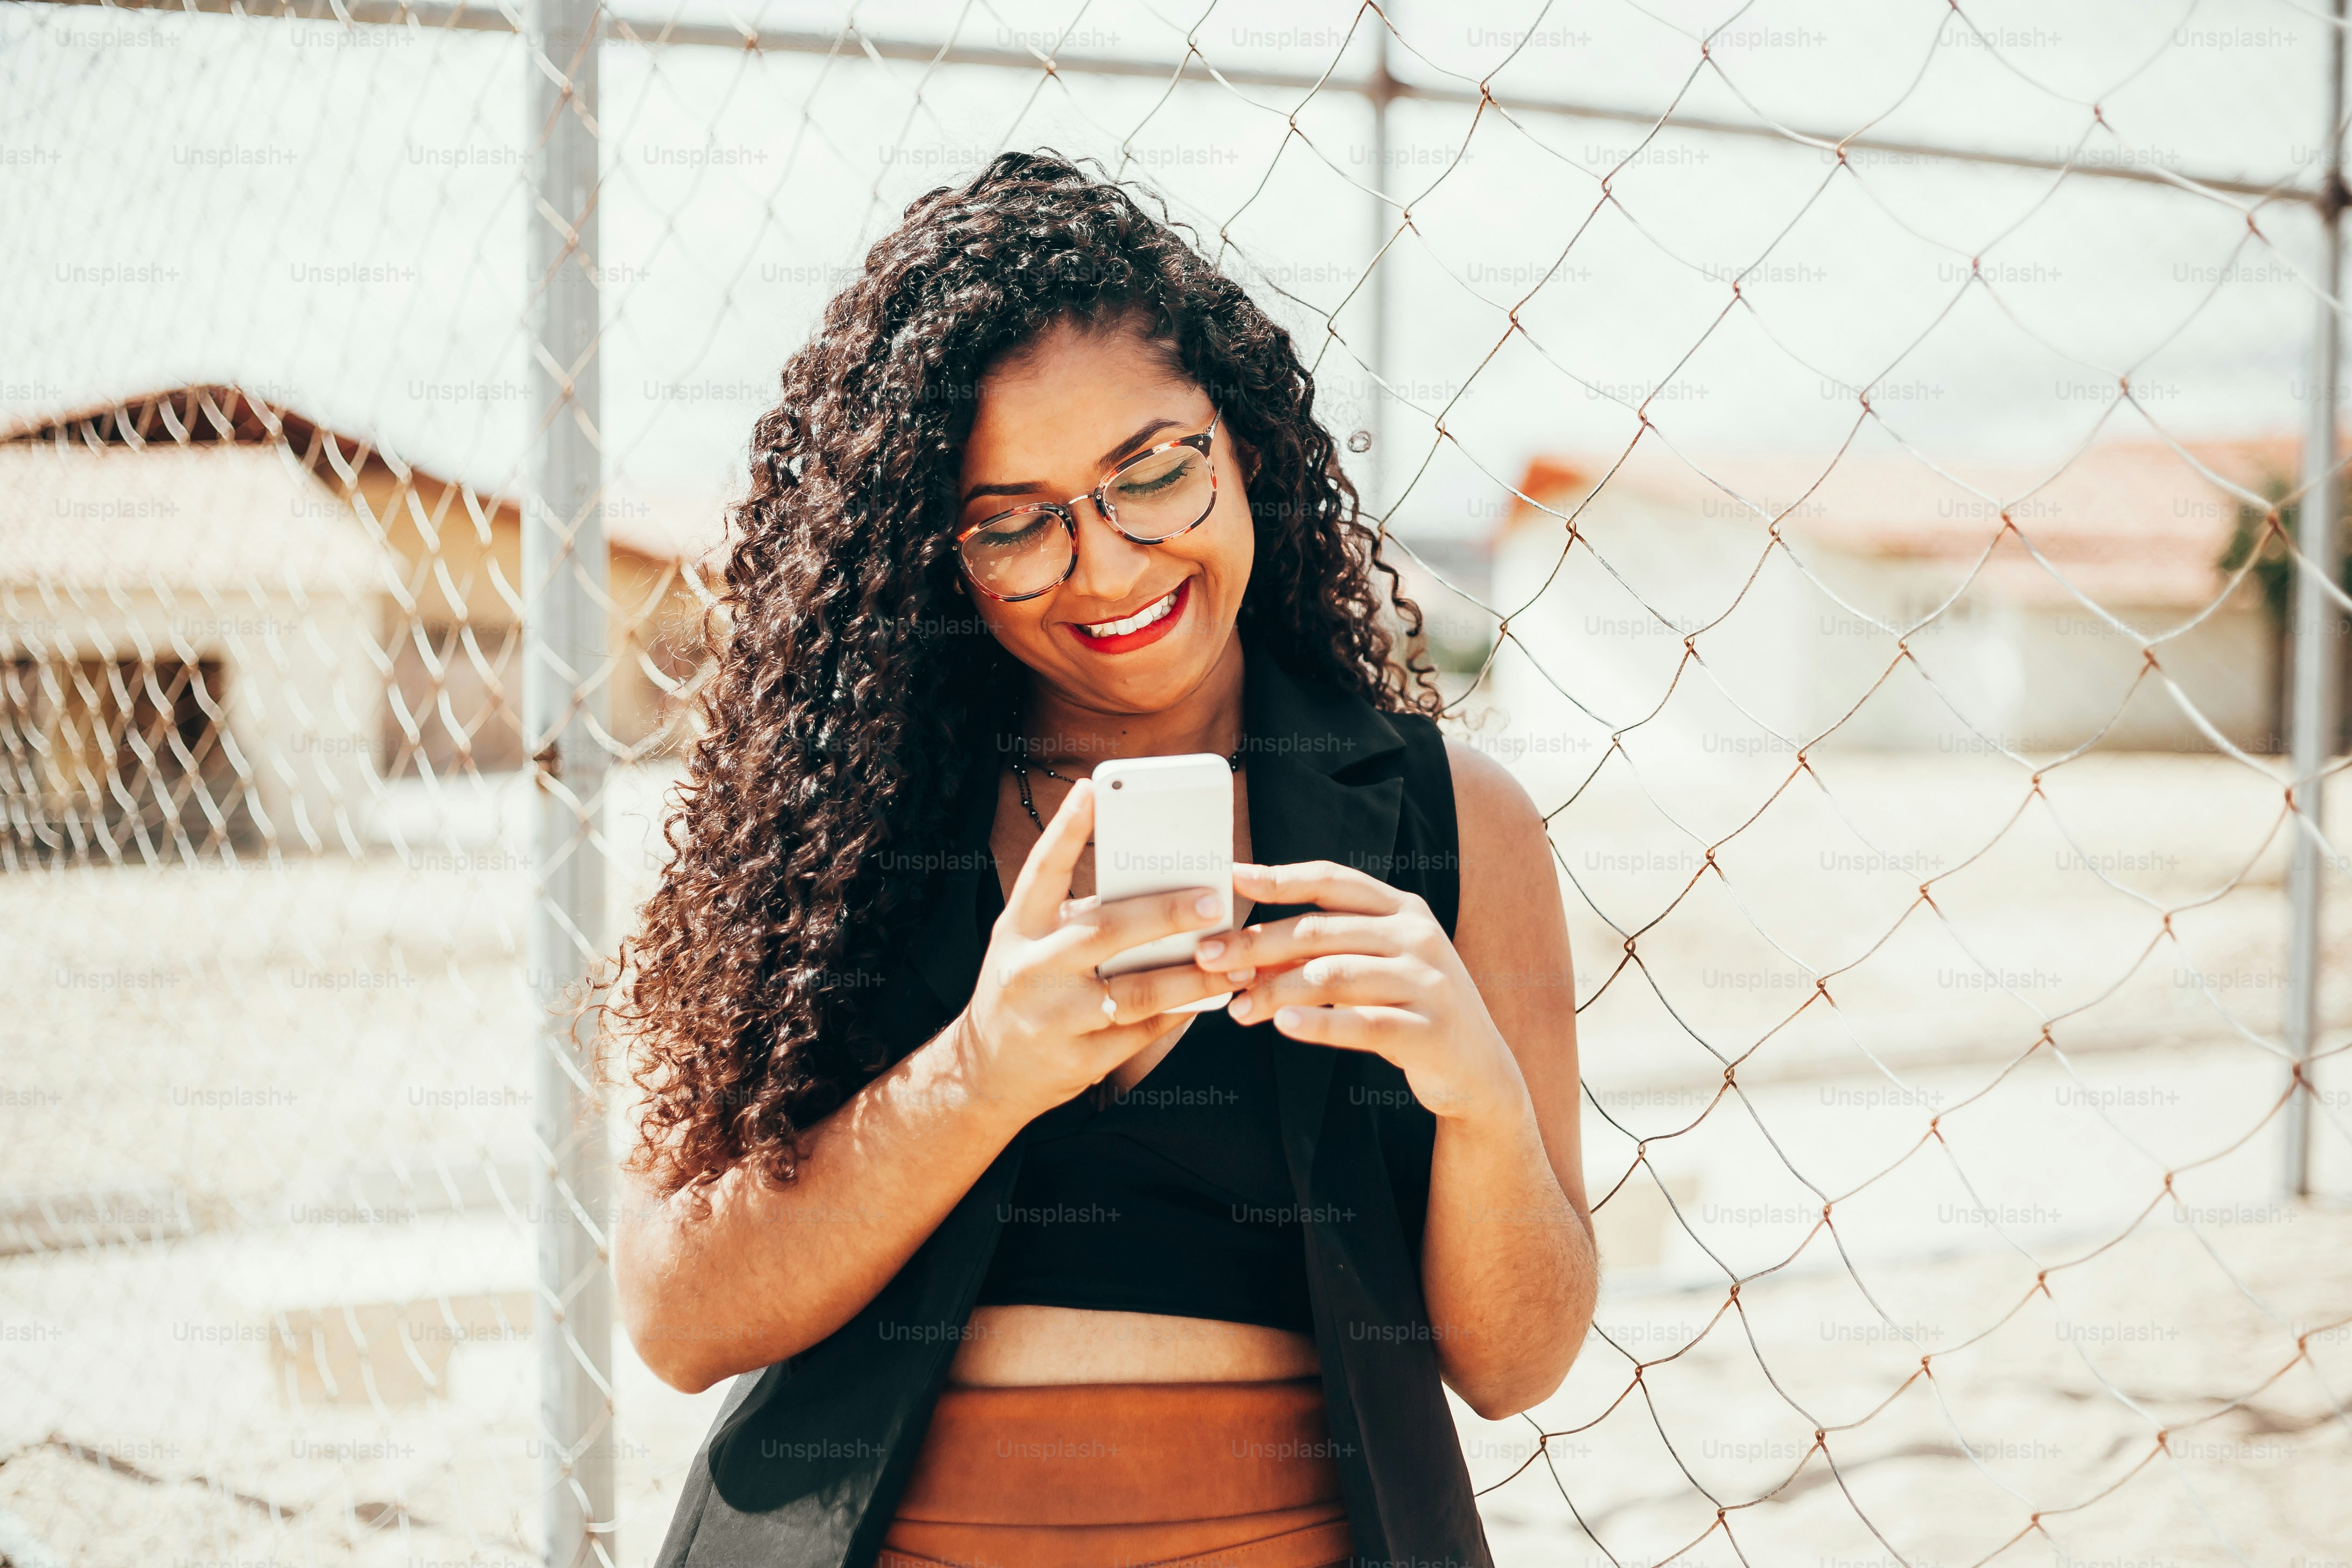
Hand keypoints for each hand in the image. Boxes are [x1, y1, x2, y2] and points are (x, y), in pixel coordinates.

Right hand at [957, 779, 1256, 1113]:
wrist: (985, 1073)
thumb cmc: (1023, 990)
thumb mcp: (1029, 943)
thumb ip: (1077, 914)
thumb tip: (1155, 884)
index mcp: (1018, 929)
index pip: (1041, 871)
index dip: (1066, 829)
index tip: (1092, 789)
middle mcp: (1032, 969)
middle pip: (1104, 931)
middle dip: (1164, 914)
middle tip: (1212, 902)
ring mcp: (1054, 1017)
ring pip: (1136, 991)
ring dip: (1192, 976)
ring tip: (1234, 963)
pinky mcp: (1079, 1059)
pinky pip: (1143, 1032)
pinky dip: (1179, 1012)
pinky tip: (1207, 998)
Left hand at [1198, 861, 1528, 1124]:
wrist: (1479, 1069)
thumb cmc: (1410, 1009)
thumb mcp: (1376, 967)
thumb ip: (1326, 950)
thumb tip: (1245, 949)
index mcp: (1403, 910)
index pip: (1334, 880)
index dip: (1281, 876)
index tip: (1231, 876)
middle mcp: (1418, 936)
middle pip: (1321, 930)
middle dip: (1256, 943)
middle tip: (1208, 957)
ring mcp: (1428, 982)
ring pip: (1335, 976)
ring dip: (1275, 991)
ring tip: (1237, 1010)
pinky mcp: (1430, 1030)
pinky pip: (1364, 1023)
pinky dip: (1320, 1024)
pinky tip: (1284, 1026)